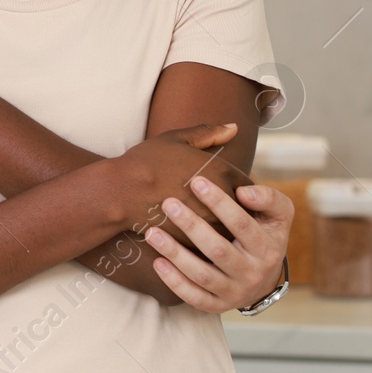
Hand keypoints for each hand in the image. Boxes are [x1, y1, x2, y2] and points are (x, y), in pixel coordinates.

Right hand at [113, 123, 249, 244]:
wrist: (121, 191)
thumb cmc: (147, 161)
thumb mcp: (177, 139)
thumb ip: (209, 133)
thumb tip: (234, 127)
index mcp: (221, 172)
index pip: (250, 187)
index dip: (247, 191)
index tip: (238, 193)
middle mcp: (220, 199)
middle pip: (245, 212)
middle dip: (242, 213)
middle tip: (234, 213)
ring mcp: (208, 222)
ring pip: (231, 232)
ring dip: (228, 230)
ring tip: (218, 227)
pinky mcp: (195, 241)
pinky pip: (212, 245)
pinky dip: (210, 243)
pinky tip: (200, 238)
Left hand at [143, 181, 293, 312]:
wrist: (265, 280)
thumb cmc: (265, 236)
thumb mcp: (278, 216)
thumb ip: (268, 198)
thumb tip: (243, 192)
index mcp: (267, 248)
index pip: (241, 224)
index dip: (219, 203)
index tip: (196, 182)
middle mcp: (252, 273)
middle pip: (218, 250)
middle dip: (191, 226)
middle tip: (168, 204)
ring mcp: (234, 292)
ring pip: (202, 275)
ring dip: (175, 254)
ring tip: (152, 232)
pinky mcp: (218, 305)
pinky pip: (194, 297)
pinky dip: (174, 282)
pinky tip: (157, 262)